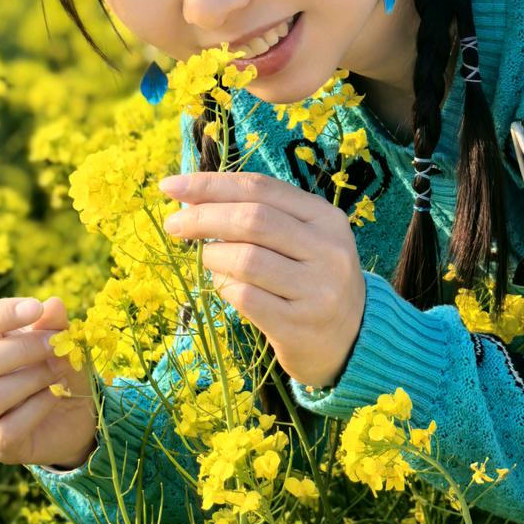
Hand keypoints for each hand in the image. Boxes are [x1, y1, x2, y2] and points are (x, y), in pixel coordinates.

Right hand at [0, 295, 97, 467]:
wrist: (74, 413)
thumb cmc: (56, 365)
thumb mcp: (60, 339)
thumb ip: (53, 323)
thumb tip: (53, 305)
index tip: (36, 307)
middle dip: (21, 349)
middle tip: (55, 345)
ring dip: (31, 379)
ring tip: (58, 371)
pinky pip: (7, 428)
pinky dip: (38, 406)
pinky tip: (55, 394)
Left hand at [160, 171, 365, 388]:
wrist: (352, 339)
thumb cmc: (313, 279)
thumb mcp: (302, 238)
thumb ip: (259, 214)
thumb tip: (192, 197)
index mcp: (326, 217)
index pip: (261, 188)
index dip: (212, 183)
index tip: (171, 186)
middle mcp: (327, 250)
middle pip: (252, 219)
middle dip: (203, 216)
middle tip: (173, 224)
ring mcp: (316, 290)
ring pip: (246, 259)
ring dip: (212, 255)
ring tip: (205, 258)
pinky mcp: (298, 326)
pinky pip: (245, 297)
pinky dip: (222, 286)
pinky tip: (221, 284)